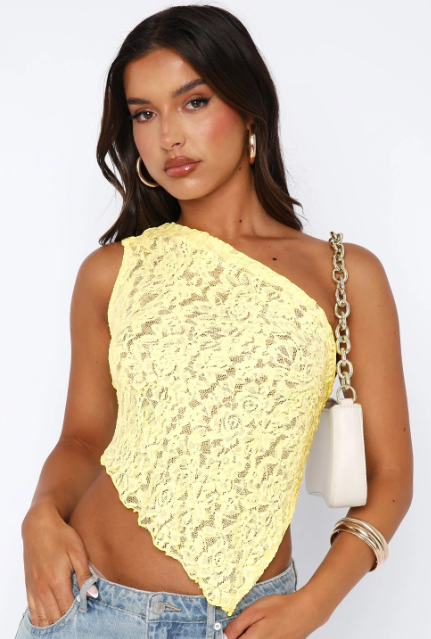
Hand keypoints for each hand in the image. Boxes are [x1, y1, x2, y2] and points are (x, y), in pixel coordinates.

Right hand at [21, 503, 96, 626]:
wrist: (39, 525)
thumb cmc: (61, 535)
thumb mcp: (78, 552)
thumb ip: (85, 575)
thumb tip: (93, 594)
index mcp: (57, 581)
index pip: (69, 609)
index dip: (79, 614)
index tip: (88, 613)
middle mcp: (43, 589)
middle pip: (56, 616)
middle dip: (68, 622)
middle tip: (79, 620)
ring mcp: (35, 588)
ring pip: (43, 617)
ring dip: (54, 622)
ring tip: (66, 624)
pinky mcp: (29, 585)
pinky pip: (33, 610)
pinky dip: (40, 619)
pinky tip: (48, 622)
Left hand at [223, 588, 330, 638]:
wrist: (305, 612)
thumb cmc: (281, 608)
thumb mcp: (255, 610)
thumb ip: (237, 625)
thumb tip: (225, 636)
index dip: (230, 636)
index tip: (232, 629)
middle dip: (241, 635)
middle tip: (246, 626)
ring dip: (251, 635)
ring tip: (260, 625)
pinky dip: (261, 636)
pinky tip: (267, 628)